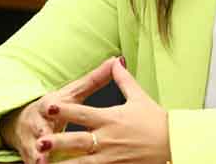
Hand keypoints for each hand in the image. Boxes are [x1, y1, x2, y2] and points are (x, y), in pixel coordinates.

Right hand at [0, 57, 120, 163]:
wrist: (23, 121)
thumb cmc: (56, 107)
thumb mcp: (73, 92)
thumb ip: (94, 79)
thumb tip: (117, 60)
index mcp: (49, 105)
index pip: (49, 104)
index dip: (52, 107)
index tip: (53, 108)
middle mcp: (38, 123)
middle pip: (40, 130)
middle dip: (43, 137)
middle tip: (45, 143)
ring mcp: (32, 141)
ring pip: (35, 150)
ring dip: (39, 156)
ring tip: (43, 163)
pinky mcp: (29, 156)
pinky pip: (34, 162)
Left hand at [36, 59, 170, 163]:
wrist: (174, 142)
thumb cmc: (156, 120)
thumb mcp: (139, 96)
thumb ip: (123, 80)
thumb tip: (115, 62)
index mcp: (111, 118)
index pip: (82, 113)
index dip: (64, 110)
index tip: (48, 106)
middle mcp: (108, 138)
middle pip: (77, 141)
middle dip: (58, 142)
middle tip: (40, 143)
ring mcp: (111, 157)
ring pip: (82, 163)